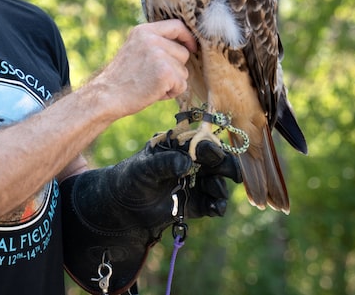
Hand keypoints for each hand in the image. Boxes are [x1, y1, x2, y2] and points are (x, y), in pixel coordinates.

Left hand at [60, 136, 239, 293]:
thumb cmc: (130, 178)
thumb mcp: (144, 168)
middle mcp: (189, 162)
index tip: (216, 157)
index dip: (210, 149)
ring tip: (217, 197)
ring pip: (215, 182)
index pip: (199, 144)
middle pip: (215, 162)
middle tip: (233, 175)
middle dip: (225, 167)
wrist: (121, 205)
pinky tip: (216, 209)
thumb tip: (186, 163)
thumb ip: (165, 163)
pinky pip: (210, 203)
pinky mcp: (193, 202)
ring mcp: (192, 182)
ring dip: (220, 188)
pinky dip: (217, 205)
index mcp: (177, 147)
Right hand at [90, 20, 197, 117]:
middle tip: (153, 77)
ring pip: (184, 71)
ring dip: (172, 82)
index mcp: (143, 31)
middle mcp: (152, 39)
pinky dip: (171, 93)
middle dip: (175, 68)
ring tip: (151, 85)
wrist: (106, 96)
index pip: (177, 25)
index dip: (187, 37)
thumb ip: (155, 44)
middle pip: (183, 52)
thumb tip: (184, 48)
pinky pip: (181, 85)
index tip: (191, 48)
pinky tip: (153, 92)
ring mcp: (159, 55)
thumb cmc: (121, 78)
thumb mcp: (136, 50)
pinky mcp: (165, 72)